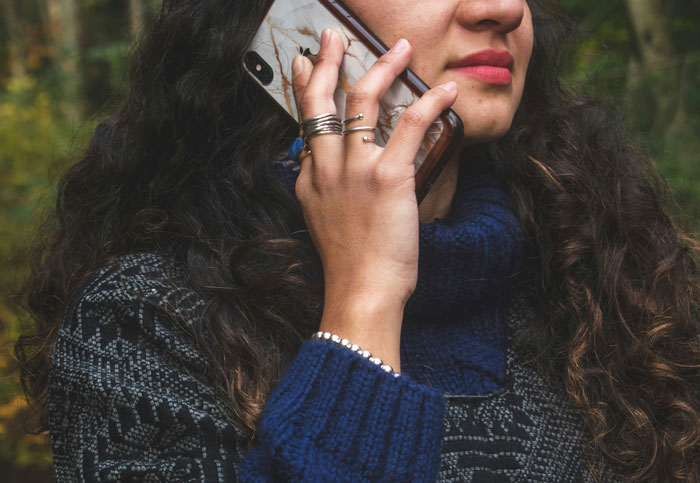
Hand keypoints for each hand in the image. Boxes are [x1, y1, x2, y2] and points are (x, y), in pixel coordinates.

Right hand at [291, 29, 456, 368]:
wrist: (361, 293)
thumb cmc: (350, 265)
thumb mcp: (325, 223)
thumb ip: (326, 191)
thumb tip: (335, 169)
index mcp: (310, 180)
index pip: (305, 122)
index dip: (304, 87)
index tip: (305, 65)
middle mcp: (326, 169)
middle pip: (321, 100)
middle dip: (327, 61)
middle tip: (333, 36)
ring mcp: (355, 170)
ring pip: (363, 99)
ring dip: (384, 66)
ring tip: (401, 48)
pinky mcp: (388, 177)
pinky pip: (410, 124)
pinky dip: (430, 102)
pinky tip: (444, 90)